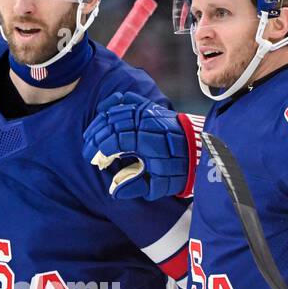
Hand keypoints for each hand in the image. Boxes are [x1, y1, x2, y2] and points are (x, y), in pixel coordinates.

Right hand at [83, 91, 202, 199]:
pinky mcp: (150, 107)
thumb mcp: (159, 186)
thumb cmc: (178, 170)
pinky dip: (113, 103)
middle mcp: (146, 123)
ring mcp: (148, 112)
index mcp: (147, 143)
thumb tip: (115, 190)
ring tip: (92, 136)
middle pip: (112, 123)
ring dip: (100, 122)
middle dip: (96, 136)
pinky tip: (104, 112)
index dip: (100, 148)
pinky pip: (127, 99)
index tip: (93, 158)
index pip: (115, 139)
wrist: (199, 149)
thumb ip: (136, 187)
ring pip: (116, 110)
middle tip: (88, 149)